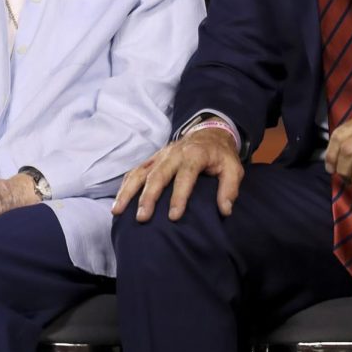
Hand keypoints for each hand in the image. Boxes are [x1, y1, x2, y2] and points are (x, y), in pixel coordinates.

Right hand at [112, 127, 242, 221]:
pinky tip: (118, 203)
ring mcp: (160, 155)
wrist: (208, 133)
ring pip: (140, 172)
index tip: (174, 217)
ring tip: (118, 211)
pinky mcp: (152, 159)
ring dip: (128, 192)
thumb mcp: (234, 168)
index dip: (179, 196)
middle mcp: (174, 153)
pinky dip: (124, 186)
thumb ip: (230, 188)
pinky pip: (135, 171)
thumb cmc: (221, 156)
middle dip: (148, 197)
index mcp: (195, 155)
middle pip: (158, 175)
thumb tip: (225, 210)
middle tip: (142, 218)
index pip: (185, 176)